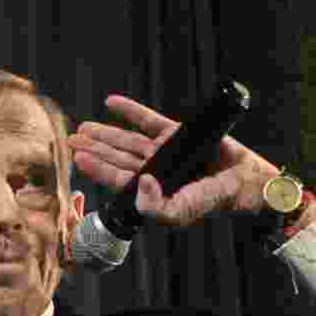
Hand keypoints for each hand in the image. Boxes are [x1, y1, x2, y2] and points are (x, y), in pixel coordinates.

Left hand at [67, 95, 281, 228]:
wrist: (245, 180)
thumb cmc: (213, 200)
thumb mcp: (181, 212)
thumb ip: (156, 208)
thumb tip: (140, 185)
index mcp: (152, 190)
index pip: (118, 178)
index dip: (97, 168)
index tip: (78, 158)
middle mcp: (155, 170)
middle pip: (118, 157)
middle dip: (94, 150)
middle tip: (71, 141)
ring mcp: (165, 150)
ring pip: (128, 140)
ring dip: (105, 132)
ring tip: (84, 128)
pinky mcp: (177, 133)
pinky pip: (148, 119)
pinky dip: (129, 110)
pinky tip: (110, 102)